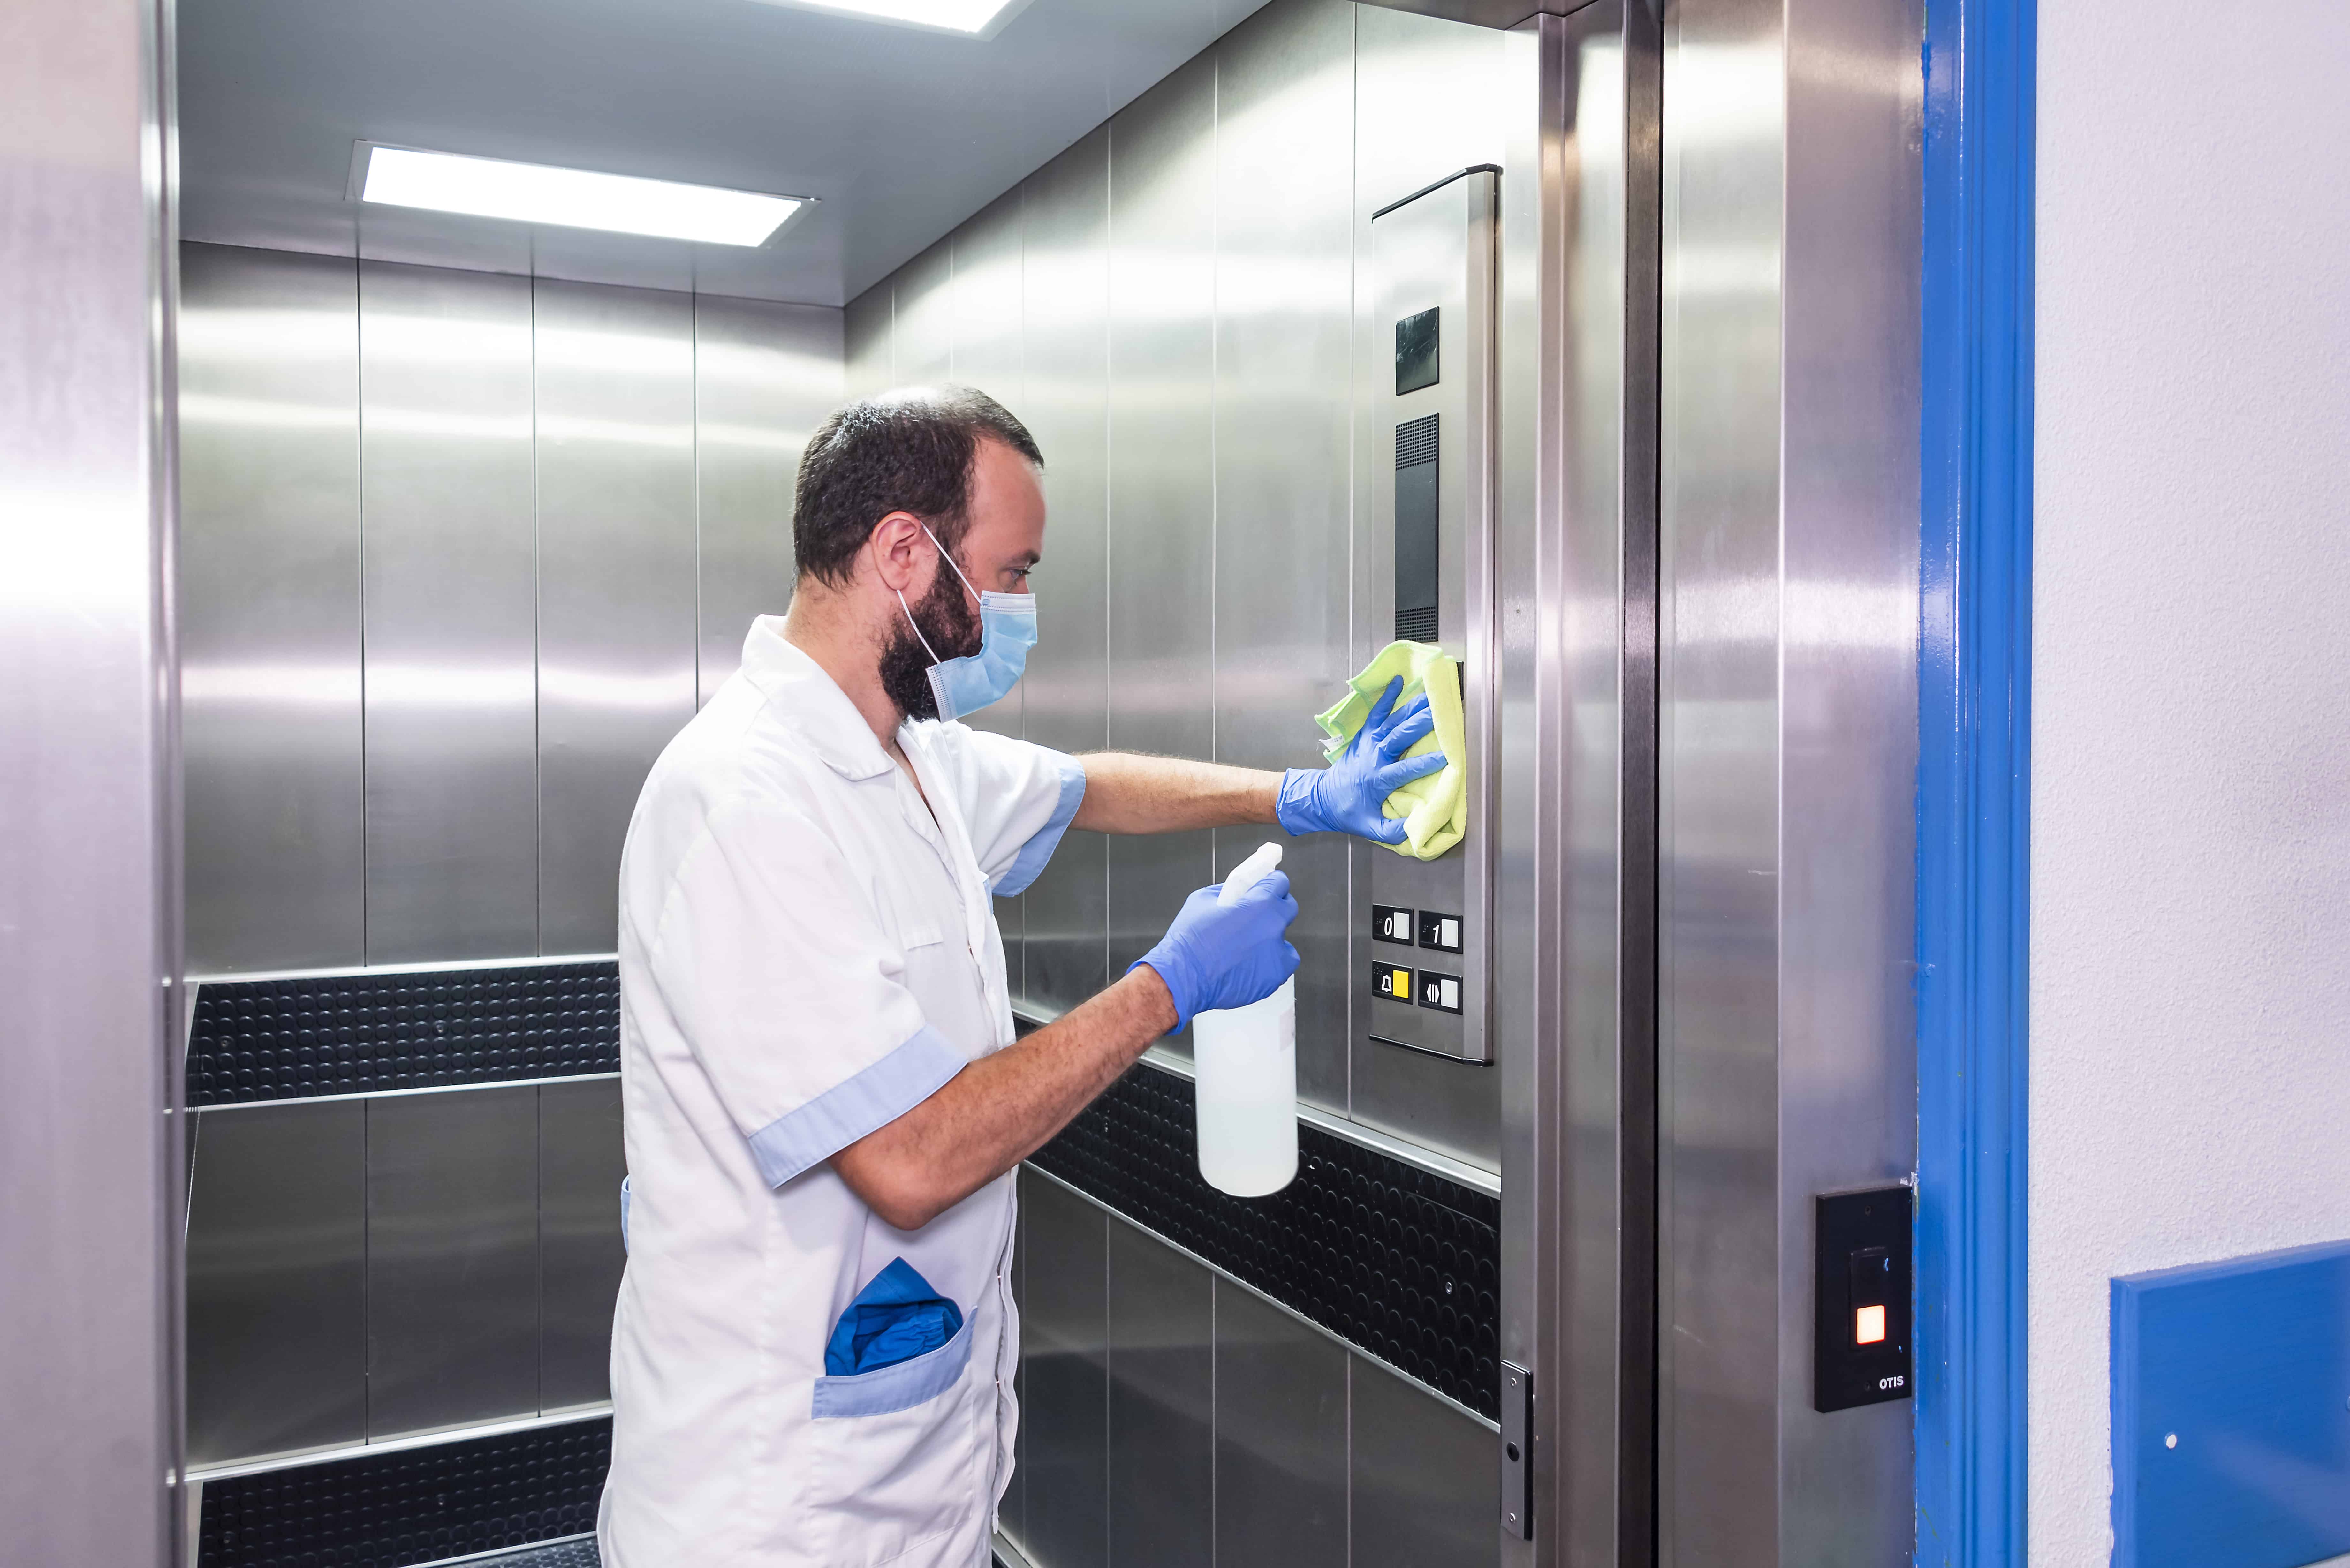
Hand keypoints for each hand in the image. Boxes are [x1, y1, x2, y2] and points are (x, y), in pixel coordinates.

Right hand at [1129, 871, 1300, 1034]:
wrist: (1183, 978)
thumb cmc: (1189, 939)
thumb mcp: (1202, 900)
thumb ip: (1227, 893)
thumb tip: (1238, 893)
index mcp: (1260, 903)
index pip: (1279, 883)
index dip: (1271, 883)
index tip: (1265, 887)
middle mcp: (1273, 927)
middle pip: (1288, 908)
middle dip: (1275, 907)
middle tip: (1258, 915)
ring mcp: (1276, 954)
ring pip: (1285, 942)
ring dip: (1271, 940)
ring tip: (1249, 947)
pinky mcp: (1274, 977)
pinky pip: (1282, 966)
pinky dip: (1270, 963)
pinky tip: (1252, 964)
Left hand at [1273, 676, 1443, 844]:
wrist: (1322, 798)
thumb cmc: (1348, 812)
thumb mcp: (1370, 828)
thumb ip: (1393, 831)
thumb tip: (1416, 829)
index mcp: (1377, 779)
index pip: (1405, 770)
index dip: (1425, 764)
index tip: (1446, 757)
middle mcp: (1373, 757)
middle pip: (1399, 737)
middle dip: (1420, 724)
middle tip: (1441, 714)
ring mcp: (1368, 743)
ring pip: (1391, 721)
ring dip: (1410, 708)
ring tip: (1429, 695)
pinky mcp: (1364, 736)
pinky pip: (1376, 713)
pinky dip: (1386, 696)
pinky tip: (1397, 682)